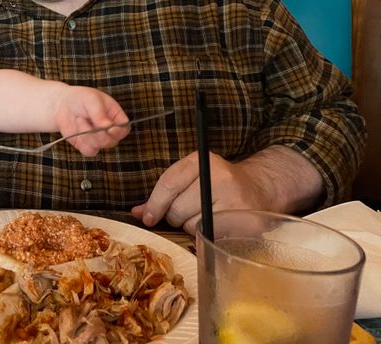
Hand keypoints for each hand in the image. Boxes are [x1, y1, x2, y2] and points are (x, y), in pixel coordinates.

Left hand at [54, 86, 129, 155]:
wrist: (62, 105)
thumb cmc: (81, 98)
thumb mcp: (91, 100)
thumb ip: (100, 114)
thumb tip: (107, 127)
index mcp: (116, 117)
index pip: (124, 129)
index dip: (117, 131)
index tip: (108, 128)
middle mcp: (110, 131)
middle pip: (112, 141)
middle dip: (97, 133)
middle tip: (83, 119)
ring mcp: (99, 140)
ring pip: (99, 146)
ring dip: (86, 134)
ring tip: (79, 120)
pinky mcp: (87, 146)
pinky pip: (89, 151)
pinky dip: (82, 141)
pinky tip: (77, 129)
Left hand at [131, 147, 323, 234]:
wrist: (261, 188)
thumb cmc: (218, 184)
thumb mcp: (191, 177)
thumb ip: (164, 193)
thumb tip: (137, 212)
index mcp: (202, 161)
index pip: (169, 183)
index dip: (154, 204)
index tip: (146, 217)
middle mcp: (220, 177)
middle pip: (178, 209)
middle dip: (175, 216)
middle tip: (187, 213)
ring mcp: (235, 200)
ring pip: (193, 226)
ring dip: (192, 227)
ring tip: (206, 217)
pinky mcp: (246, 222)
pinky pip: (212, 238)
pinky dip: (208, 237)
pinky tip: (216, 227)